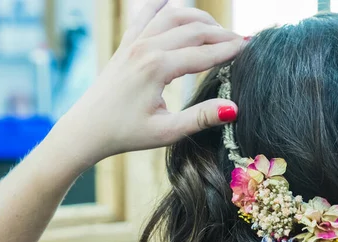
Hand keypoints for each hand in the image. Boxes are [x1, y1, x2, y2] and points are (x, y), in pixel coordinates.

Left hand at [57, 0, 242, 162]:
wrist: (87, 129)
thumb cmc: (125, 133)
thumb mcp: (166, 132)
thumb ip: (201, 118)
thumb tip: (234, 108)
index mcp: (156, 68)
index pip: (204, 53)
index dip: (230, 50)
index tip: (250, 48)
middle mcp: (146, 48)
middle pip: (193, 30)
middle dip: (221, 34)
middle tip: (241, 42)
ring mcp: (134, 42)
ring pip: (173, 15)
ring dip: (198, 18)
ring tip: (217, 30)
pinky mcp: (126, 43)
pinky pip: (147, 13)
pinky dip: (163, 4)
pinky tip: (172, 2)